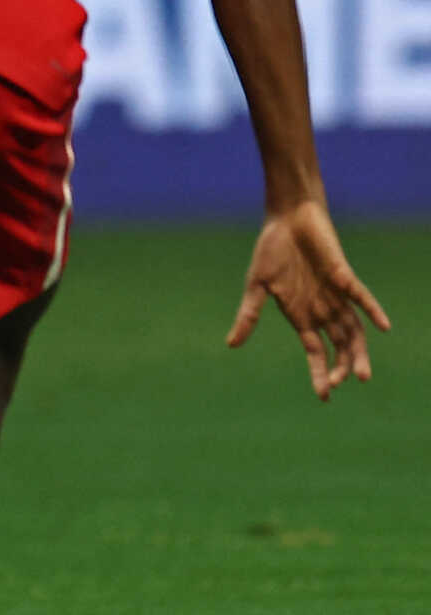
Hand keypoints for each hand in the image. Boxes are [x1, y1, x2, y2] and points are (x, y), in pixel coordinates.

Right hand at [228, 198, 389, 399]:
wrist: (287, 218)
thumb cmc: (272, 249)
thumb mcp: (256, 286)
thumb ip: (249, 315)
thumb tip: (231, 345)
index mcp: (302, 315)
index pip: (316, 352)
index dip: (320, 374)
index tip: (325, 397)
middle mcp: (322, 309)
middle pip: (340, 346)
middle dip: (342, 367)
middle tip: (342, 384)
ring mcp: (335, 295)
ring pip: (354, 330)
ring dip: (358, 352)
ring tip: (362, 375)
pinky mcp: (343, 276)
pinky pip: (362, 297)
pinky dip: (373, 311)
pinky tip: (383, 327)